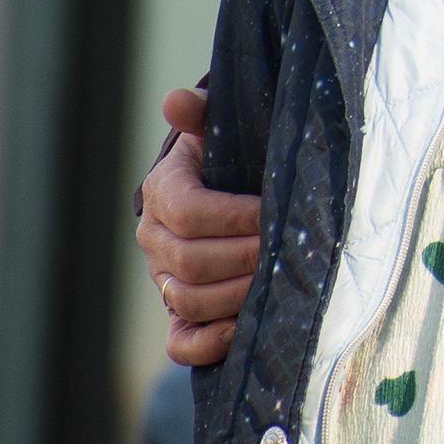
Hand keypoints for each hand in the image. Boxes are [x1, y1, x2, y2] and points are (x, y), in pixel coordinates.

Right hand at [138, 86, 262, 364]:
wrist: (226, 189)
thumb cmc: (233, 156)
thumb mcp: (221, 131)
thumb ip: (202, 115)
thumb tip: (176, 99)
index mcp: (164, 192)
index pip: (191, 211)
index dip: (235, 216)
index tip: (275, 211)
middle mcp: (156, 240)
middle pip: (191, 260)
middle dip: (245, 256)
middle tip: (288, 249)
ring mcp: (164, 280)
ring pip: (188, 299)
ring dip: (236, 294)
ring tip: (279, 281)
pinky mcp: (179, 314)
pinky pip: (181, 343)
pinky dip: (210, 342)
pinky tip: (246, 328)